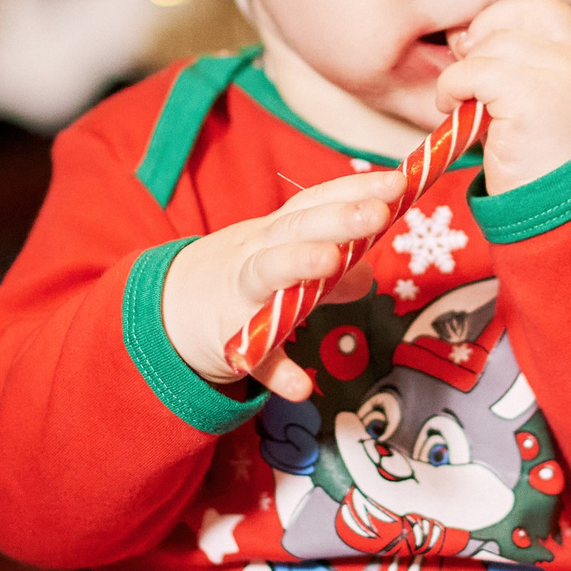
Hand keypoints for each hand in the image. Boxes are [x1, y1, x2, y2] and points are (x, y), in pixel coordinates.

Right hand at [160, 167, 404, 400]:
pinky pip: (255, 356)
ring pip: (267, 274)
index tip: (397, 183)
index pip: (317, 201)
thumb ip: (336, 265)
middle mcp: (257, 253)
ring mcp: (242, 295)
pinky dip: (277, 372)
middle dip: (336, 218)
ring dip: (297, 264)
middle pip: (297, 229)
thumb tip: (370, 275)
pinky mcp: (232, 341)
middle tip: (378, 212)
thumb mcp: (288, 261)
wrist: (172, 311)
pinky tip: (300, 388)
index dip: (355, 190)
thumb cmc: (247, 277)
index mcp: (278, 232)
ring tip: (331, 262)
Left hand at [436, 0, 570, 195]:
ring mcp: (561, 75)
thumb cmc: (545, 165)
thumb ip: (519, 66)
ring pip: (489, 48)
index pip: (542, 8)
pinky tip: (452, 112)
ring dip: (461, 75)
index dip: (503, 18)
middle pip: (512, 21)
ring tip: (461, 107)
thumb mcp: (543, 103)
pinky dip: (451, 89)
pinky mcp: (531, 96)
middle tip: (465, 83)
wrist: (565, 216)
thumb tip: (464, 35)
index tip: (480, 49)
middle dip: (478, 47)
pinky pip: (472, 73)